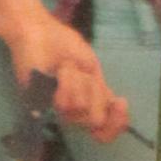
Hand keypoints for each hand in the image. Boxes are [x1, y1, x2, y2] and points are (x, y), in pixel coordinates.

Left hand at [4, 3, 123, 139]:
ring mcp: (56, 108)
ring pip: (82, 108)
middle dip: (95, 91)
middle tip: (84, 72)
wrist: (39, 32)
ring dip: (79, 81)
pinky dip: (68, 82)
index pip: (107, 128)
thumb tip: (109, 112)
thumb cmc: (64, 46)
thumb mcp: (91, 67)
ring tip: (66, 66)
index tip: (121, 102)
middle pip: (97, 120)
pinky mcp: (40, 104)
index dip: (117, 123)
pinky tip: (60, 70)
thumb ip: (101, 91)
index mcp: (89, 103)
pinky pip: (64, 103)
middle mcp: (73, 111)